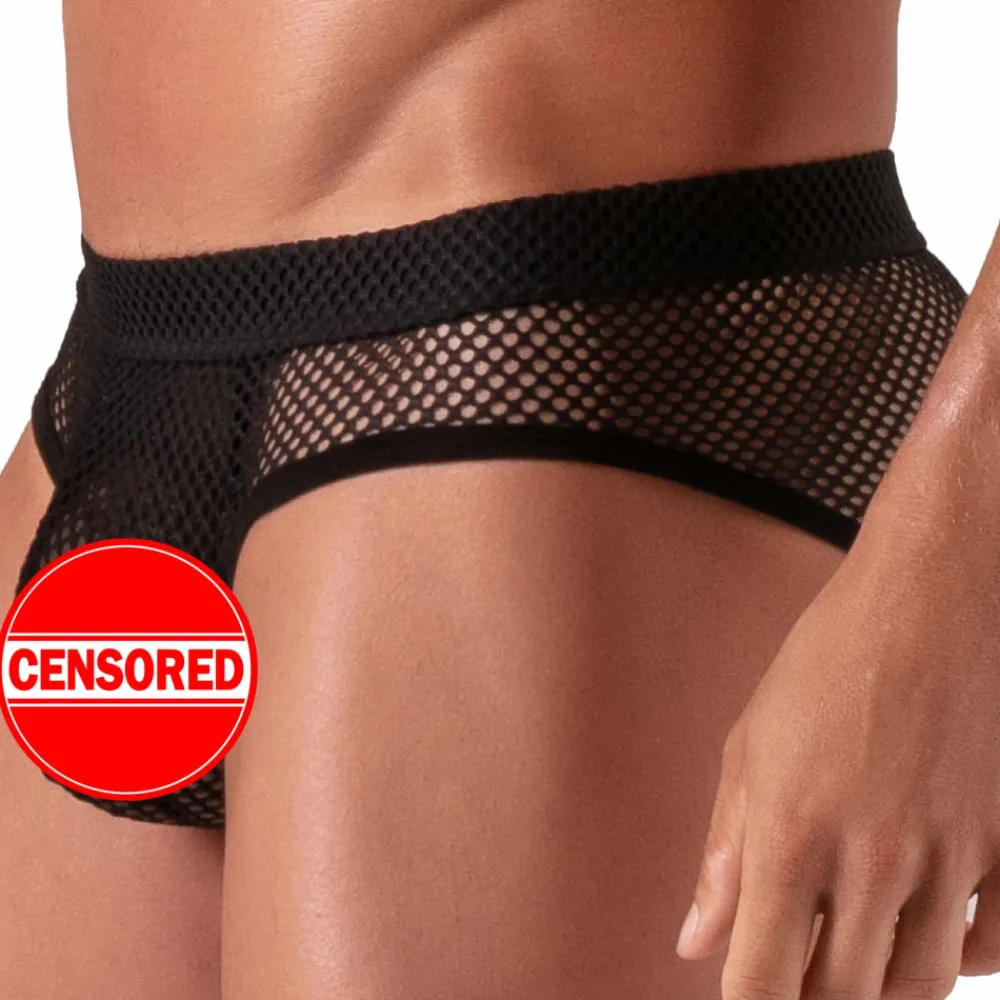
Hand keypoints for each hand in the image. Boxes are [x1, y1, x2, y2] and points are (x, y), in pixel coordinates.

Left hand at [676, 523, 999, 998]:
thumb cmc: (824, 664)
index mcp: (791, 835)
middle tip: (798, 969)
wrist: (927, 600)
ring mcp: (949, 856)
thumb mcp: (750, 749)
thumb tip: (695, 943)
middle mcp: (872, 860)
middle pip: (843, 999)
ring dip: (878, 987)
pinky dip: (954, 953)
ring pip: (919, 986)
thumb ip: (723, 856)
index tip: (745, 996)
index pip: (763, 983)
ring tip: (851, 954)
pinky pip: (991, 945)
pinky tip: (923, 923)